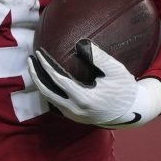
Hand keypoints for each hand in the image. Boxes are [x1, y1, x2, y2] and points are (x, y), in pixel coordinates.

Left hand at [27, 39, 160, 128]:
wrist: (131, 111)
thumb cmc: (125, 89)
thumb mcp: (116, 71)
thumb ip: (99, 57)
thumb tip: (81, 43)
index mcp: (84, 99)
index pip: (57, 81)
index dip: (46, 66)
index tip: (38, 54)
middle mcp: (75, 110)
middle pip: (46, 92)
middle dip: (35, 75)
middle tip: (30, 59)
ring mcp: (73, 115)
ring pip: (49, 98)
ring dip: (40, 82)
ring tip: (35, 66)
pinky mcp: (74, 117)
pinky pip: (55, 102)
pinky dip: (48, 90)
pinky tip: (45, 78)